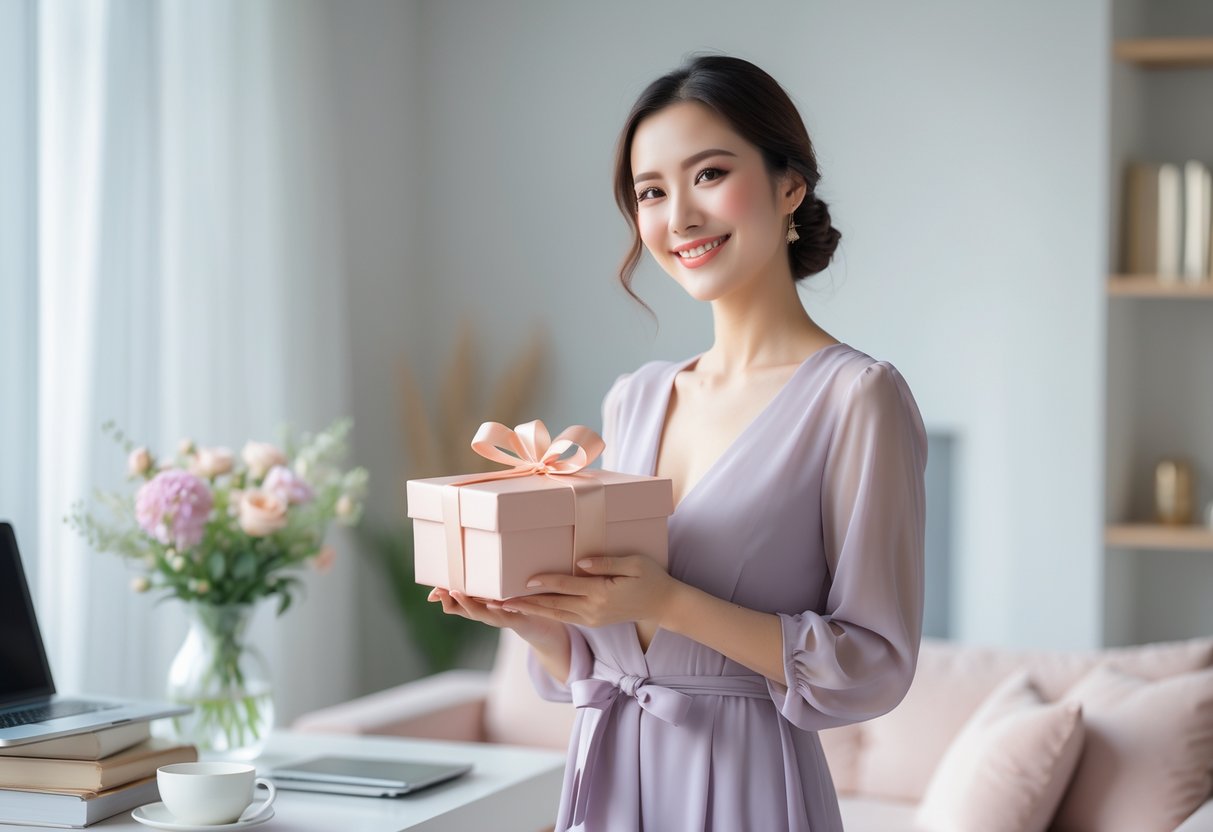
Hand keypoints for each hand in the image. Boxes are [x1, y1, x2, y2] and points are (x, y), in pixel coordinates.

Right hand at [428, 587, 565, 647]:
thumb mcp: (494, 593)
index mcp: (478, 605)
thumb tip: (462, 571)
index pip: (454, 604)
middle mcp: (486, 614)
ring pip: (480, 613)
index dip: (442, 598)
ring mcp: (499, 617)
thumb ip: (479, 585)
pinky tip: (494, 603)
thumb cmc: (515, 604)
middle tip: (440, 591)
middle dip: (451, 601)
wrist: (540, 623)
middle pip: (463, 610)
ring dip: (467, 604)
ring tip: (457, 593)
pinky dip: (499, 609)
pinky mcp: (515, 619)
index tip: (432, 593)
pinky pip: (506, 614)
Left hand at [498, 554, 678, 628]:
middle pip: (554, 605)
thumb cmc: (651, 578)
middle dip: (527, 603)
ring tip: (509, 607)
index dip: (545, 582)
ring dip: (532, 610)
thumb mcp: (634, 564)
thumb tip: (581, 563)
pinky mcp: (593, 621)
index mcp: (601, 594)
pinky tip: (533, 609)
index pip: (566, 586)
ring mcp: (592, 619)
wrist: (664, 606)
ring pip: (556, 615)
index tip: (525, 580)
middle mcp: (593, 610)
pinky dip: (546, 613)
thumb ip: (607, 563)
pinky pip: (565, 618)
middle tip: (502, 602)